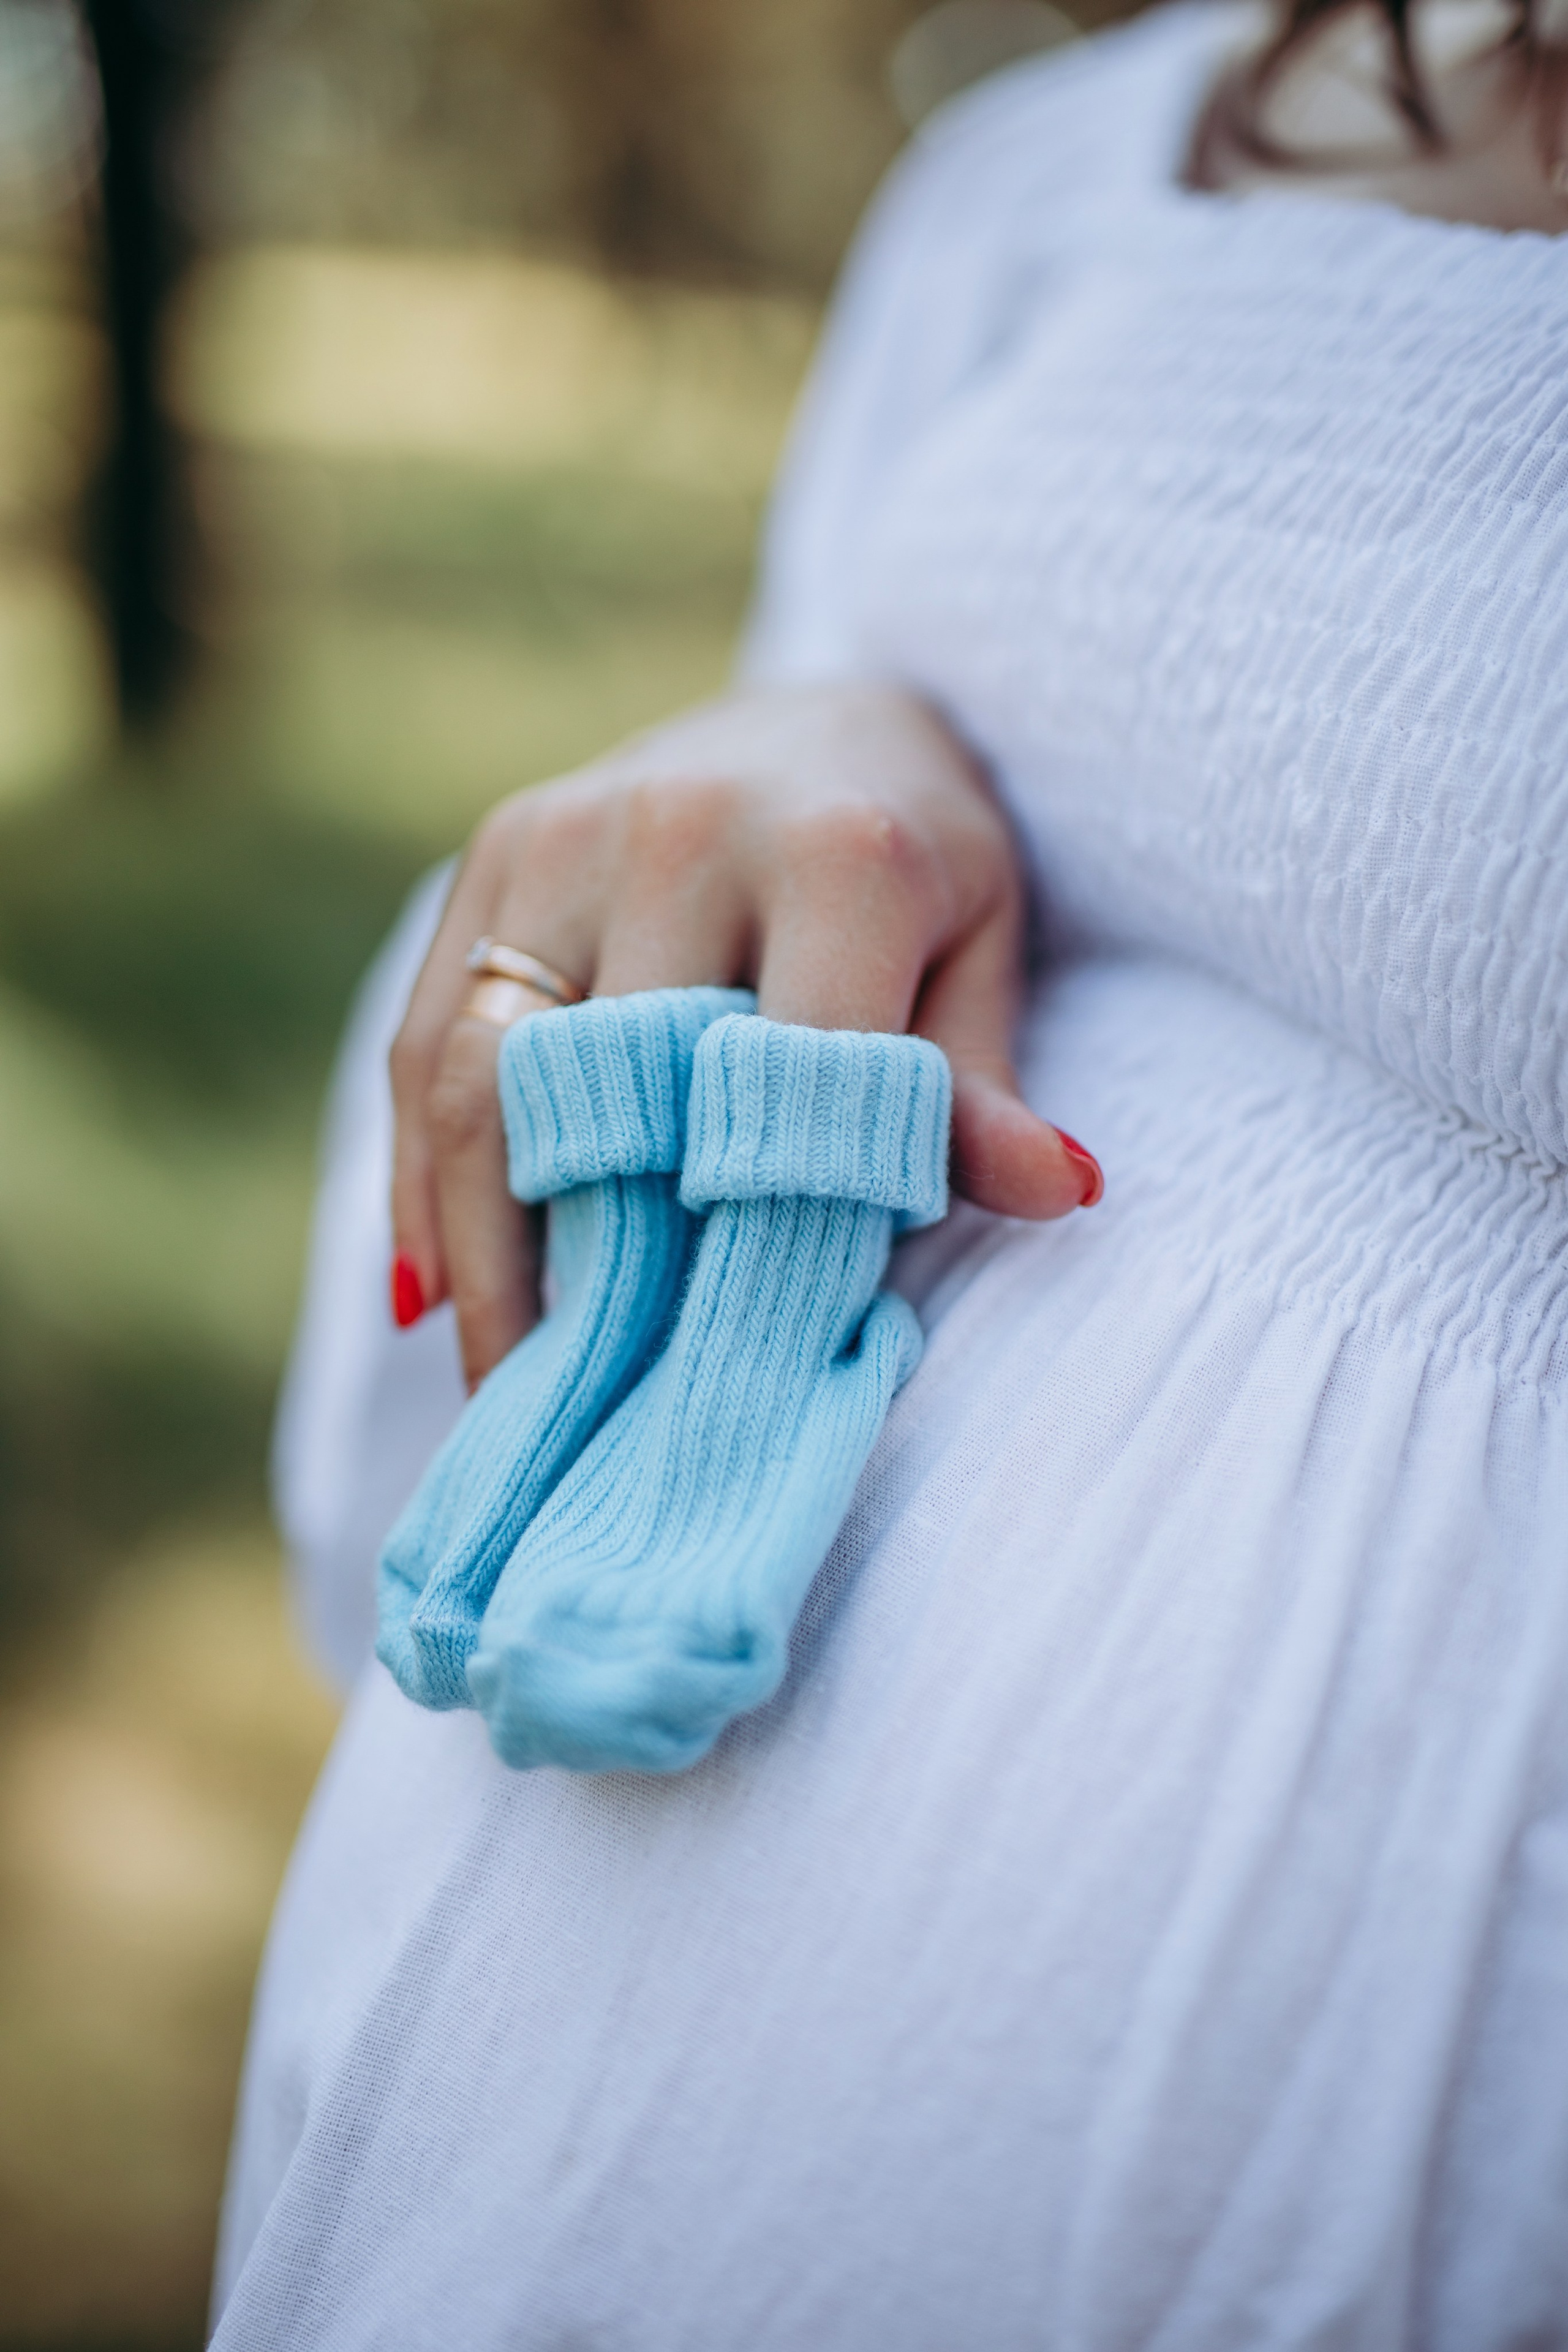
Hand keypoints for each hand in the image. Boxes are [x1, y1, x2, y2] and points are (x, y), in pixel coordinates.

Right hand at [390, 682, 1100, 1388]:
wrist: (829, 717)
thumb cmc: (927, 863)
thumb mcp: (986, 955)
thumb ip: (981, 1083)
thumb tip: (1065, 1189)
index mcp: (836, 852)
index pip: (782, 1088)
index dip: (749, 1240)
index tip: (719, 1377)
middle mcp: (681, 826)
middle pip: (608, 1096)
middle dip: (586, 1273)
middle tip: (573, 1424)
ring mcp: (567, 831)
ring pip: (480, 1077)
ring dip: (476, 1249)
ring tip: (493, 1392)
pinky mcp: (495, 848)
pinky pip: (423, 1034)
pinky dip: (420, 1173)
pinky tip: (434, 1291)